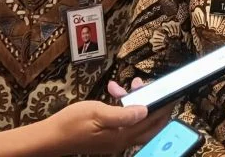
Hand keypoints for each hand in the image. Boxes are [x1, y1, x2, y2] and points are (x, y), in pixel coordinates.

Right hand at [46, 97, 172, 154]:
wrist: (50, 137)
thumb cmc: (71, 123)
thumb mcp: (97, 113)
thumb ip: (122, 113)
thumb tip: (144, 111)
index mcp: (122, 136)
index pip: (152, 123)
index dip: (165, 108)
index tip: (174, 95)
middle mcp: (122, 140)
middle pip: (149, 124)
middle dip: (153, 103)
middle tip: (149, 85)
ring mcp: (114, 138)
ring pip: (136, 119)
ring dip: (136, 101)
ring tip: (130, 84)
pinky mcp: (107, 135)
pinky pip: (123, 119)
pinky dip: (122, 105)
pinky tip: (113, 91)